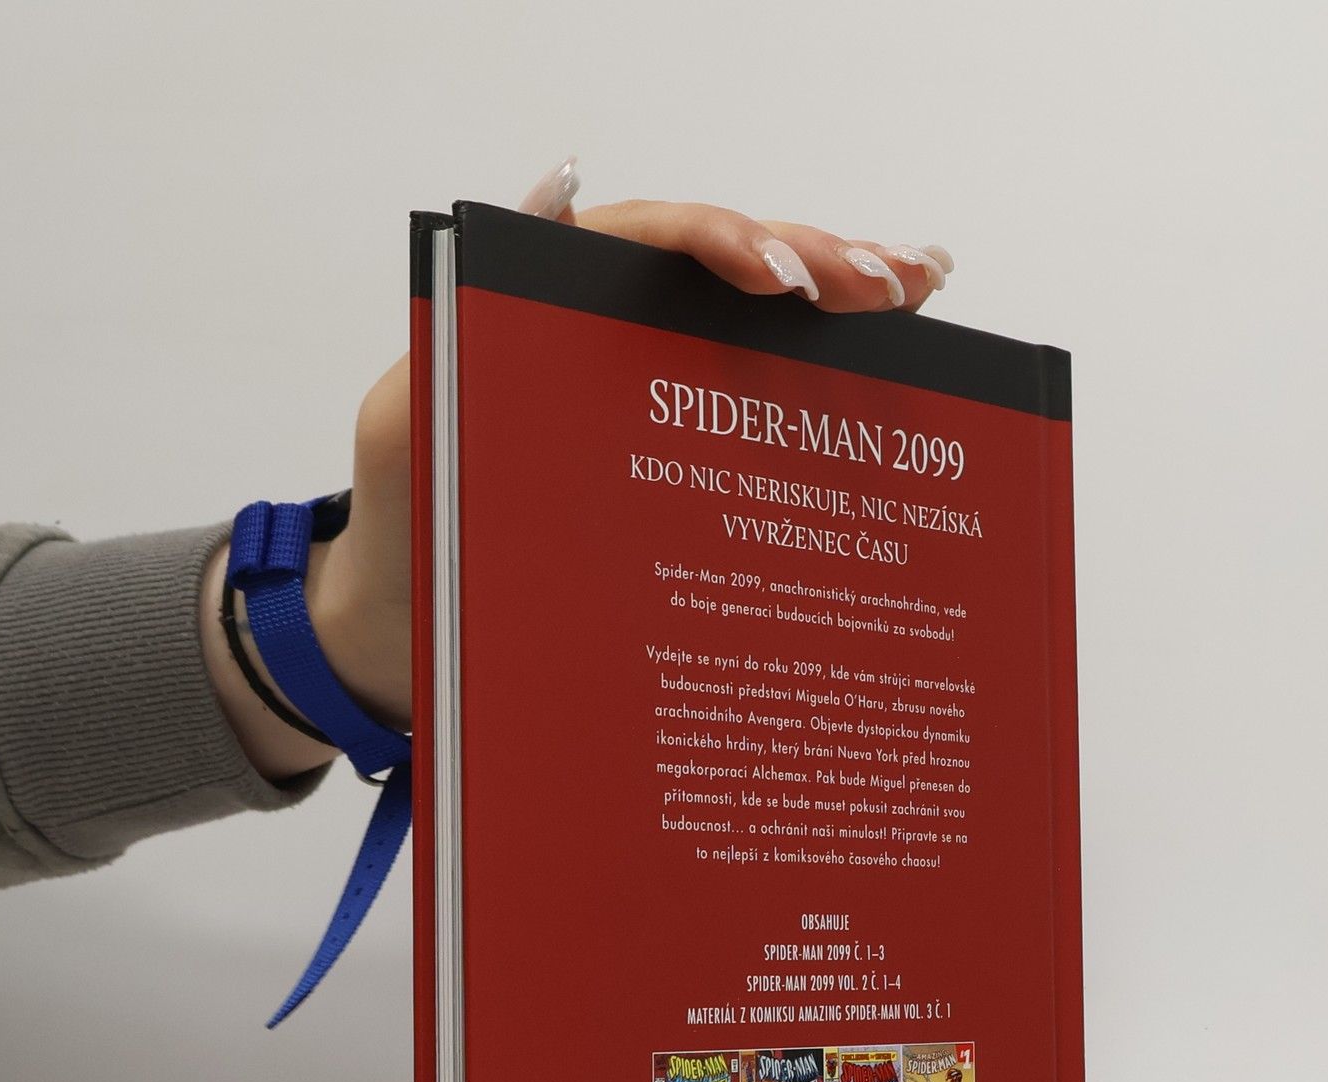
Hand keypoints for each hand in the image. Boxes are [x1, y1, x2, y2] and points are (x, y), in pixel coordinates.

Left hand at [206, 159, 953, 778]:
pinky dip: (825, 374)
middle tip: (892, 284)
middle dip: (815, 261)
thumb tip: (552, 198)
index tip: (786, 282)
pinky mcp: (678, 453)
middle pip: (724, 269)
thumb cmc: (405, 536)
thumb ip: (463, 332)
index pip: (649, 244)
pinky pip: (757, 399)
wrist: (408, 637)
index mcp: (546, 313)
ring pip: (756, 326)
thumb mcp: (408, 427)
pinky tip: (897, 350)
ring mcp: (650, 391)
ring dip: (843, 296)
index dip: (725, 245)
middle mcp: (610, 336)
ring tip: (922, 283)